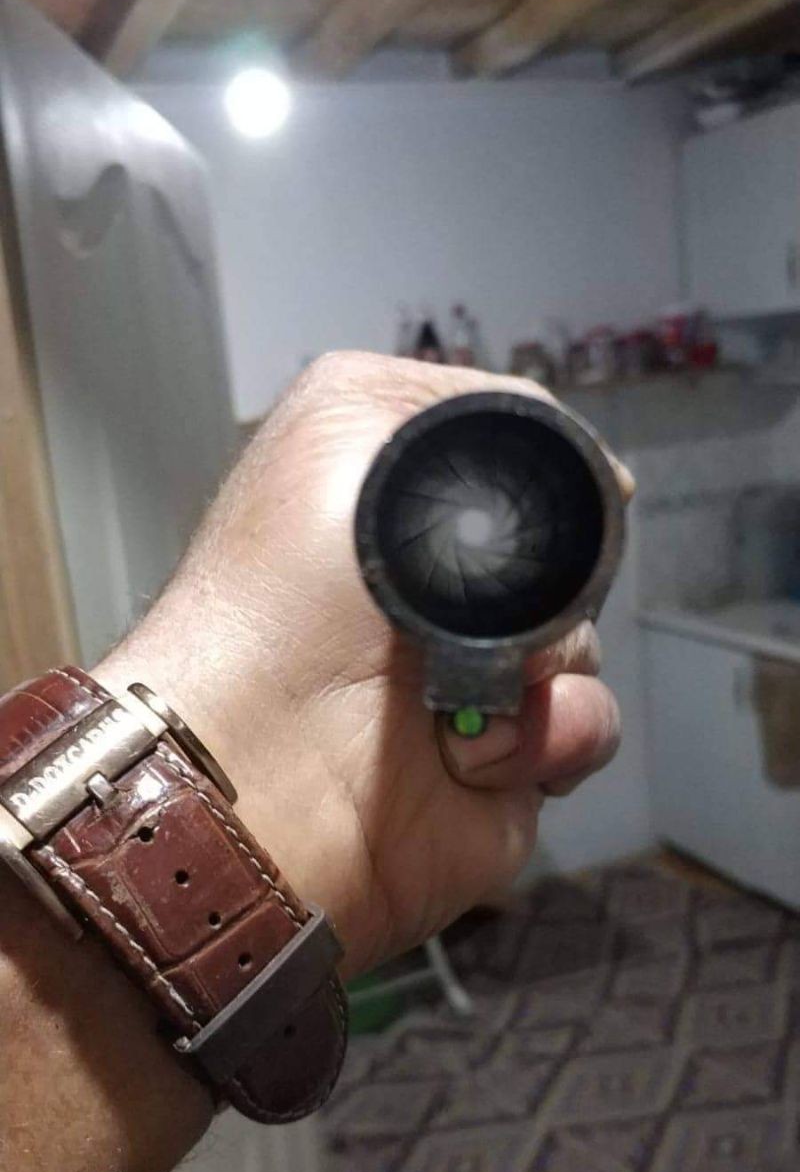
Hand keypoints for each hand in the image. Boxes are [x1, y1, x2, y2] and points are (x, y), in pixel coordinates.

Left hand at [96, 352, 631, 978]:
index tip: (552, 498)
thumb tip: (585, 465)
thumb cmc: (277, 598)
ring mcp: (478, 676)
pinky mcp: (511, 755)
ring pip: (587, 639)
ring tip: (457, 689)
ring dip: (545, 658)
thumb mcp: (343, 419)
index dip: (545, 484)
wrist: (270, 771)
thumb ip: (458, 401)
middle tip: (471, 602)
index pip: (518, 472)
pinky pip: (590, 724)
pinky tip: (475, 750)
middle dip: (550, 576)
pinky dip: (554, 732)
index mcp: (401, 513)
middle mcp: (440, 593)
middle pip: (568, 554)